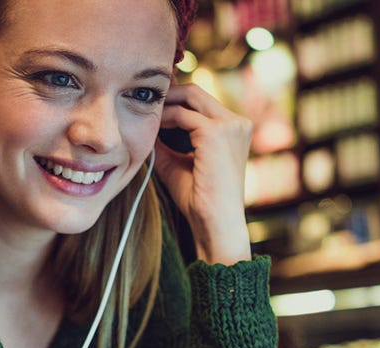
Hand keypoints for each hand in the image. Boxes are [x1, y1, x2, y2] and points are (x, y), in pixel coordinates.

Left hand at [151, 83, 253, 265]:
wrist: (216, 224)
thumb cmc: (200, 201)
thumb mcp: (179, 164)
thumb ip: (166, 143)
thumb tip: (145, 127)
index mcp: (235, 129)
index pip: (202, 102)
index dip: (175, 99)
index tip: (151, 105)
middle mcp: (237, 123)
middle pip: (196, 92)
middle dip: (167, 93)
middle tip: (141, 100)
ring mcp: (230, 126)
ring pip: (189, 96)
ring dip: (163, 103)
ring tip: (143, 113)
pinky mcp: (216, 133)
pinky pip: (181, 114)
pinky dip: (163, 118)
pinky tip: (150, 128)